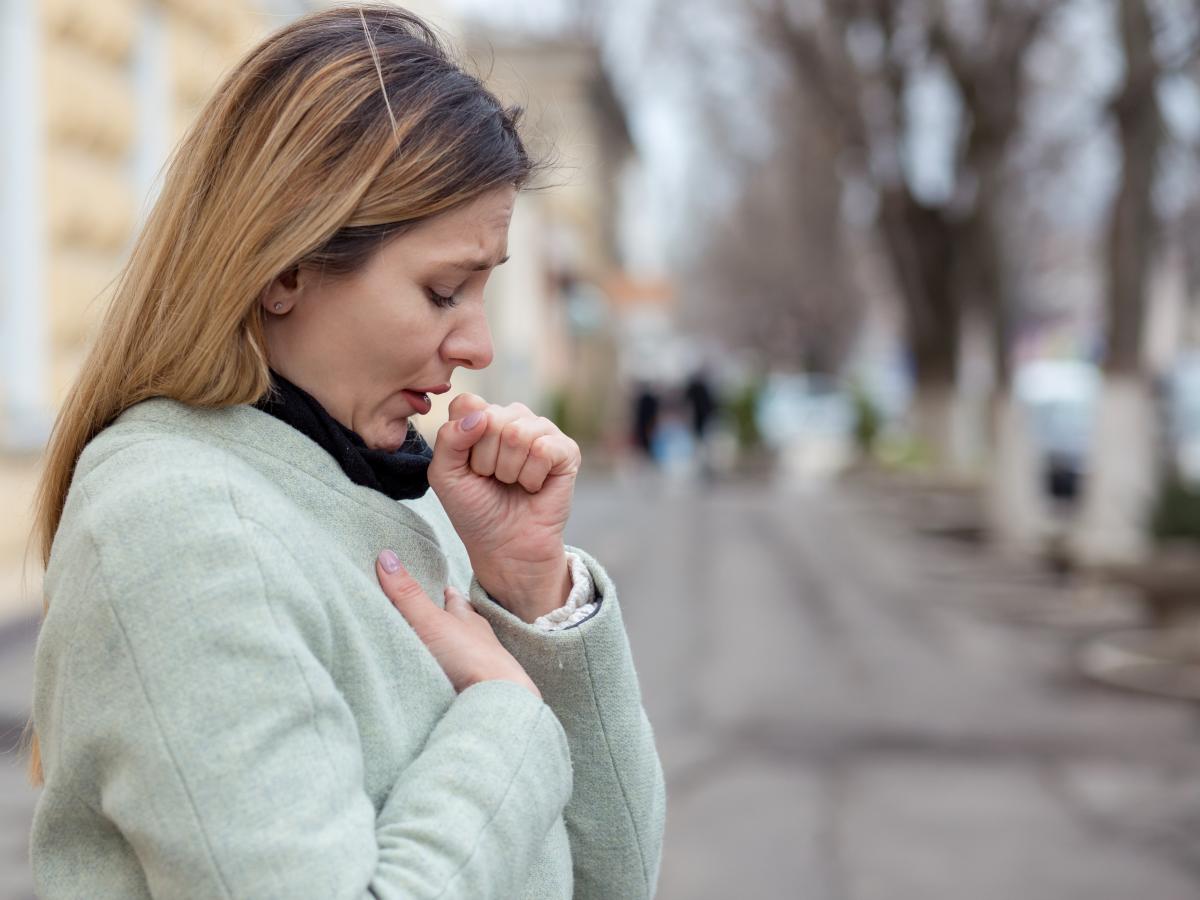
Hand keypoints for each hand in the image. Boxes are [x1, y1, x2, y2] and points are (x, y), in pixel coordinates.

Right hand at [376, 550, 540, 698]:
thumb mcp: (432, 620)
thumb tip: (386, 556)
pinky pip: (456, 678)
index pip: (453, 600)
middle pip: (457, 625)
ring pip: (458, 652)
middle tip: (429, 614)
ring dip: (446, 650)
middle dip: (445, 621)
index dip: (444, 593)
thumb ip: (408, 594)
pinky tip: (438, 679)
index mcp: (467, 618)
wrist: (496, 698)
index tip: (436, 586)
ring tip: (431, 647)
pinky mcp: (472, 689)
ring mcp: (475, 666)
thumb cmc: (469, 655)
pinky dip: (446, 674)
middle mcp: (475, 639)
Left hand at [428, 393, 580, 622]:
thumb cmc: (475, 509)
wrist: (505, 545)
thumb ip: (448, 438)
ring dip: (509, 471)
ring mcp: (542, 431)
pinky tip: (533, 486)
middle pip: (491, 419)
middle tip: (493, 479)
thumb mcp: (445, 474)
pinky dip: (532, 477)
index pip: (468, 404)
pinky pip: (544, 449)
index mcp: (483, 416)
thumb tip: (481, 415)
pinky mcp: (567, 450)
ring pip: (518, 434)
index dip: (463, 440)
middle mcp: (514, 417)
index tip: (469, 466)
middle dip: (486, 460)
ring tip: (513, 483)